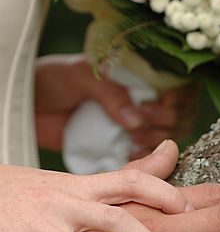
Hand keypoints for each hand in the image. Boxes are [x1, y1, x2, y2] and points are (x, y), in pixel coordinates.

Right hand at [0, 160, 192, 231]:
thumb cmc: (34, 191)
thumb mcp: (77, 179)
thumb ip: (126, 174)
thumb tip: (171, 149)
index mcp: (83, 186)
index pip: (131, 181)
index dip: (163, 193)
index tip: (191, 211)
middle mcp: (67, 204)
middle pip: (117, 222)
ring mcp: (41, 230)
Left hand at [34, 55, 196, 152]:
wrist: (26, 104)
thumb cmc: (52, 79)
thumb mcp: (80, 76)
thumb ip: (109, 93)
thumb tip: (136, 119)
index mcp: (139, 73)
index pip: (179, 84)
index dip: (176, 97)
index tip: (155, 104)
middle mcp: (143, 98)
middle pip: (180, 112)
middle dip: (166, 120)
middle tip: (137, 124)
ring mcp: (133, 123)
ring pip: (168, 135)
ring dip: (156, 139)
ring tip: (131, 138)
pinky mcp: (120, 144)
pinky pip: (145, 156)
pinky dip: (144, 158)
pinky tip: (130, 154)